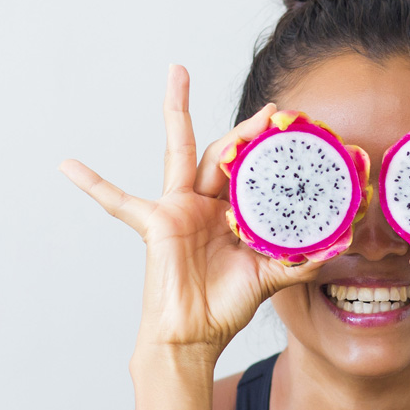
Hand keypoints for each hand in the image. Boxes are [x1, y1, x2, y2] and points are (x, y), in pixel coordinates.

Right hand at [60, 65, 324, 358]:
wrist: (194, 336)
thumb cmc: (224, 306)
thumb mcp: (270, 278)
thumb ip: (301, 259)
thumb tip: (341, 243)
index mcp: (232, 215)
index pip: (254, 175)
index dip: (272, 155)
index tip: (296, 132)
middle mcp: (206, 205)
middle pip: (225, 153)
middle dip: (246, 128)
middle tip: (271, 106)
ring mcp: (178, 209)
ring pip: (180, 151)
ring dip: (177, 112)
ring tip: (177, 73)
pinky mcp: (154, 224)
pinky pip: (118, 202)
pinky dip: (93, 185)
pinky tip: (68, 165)